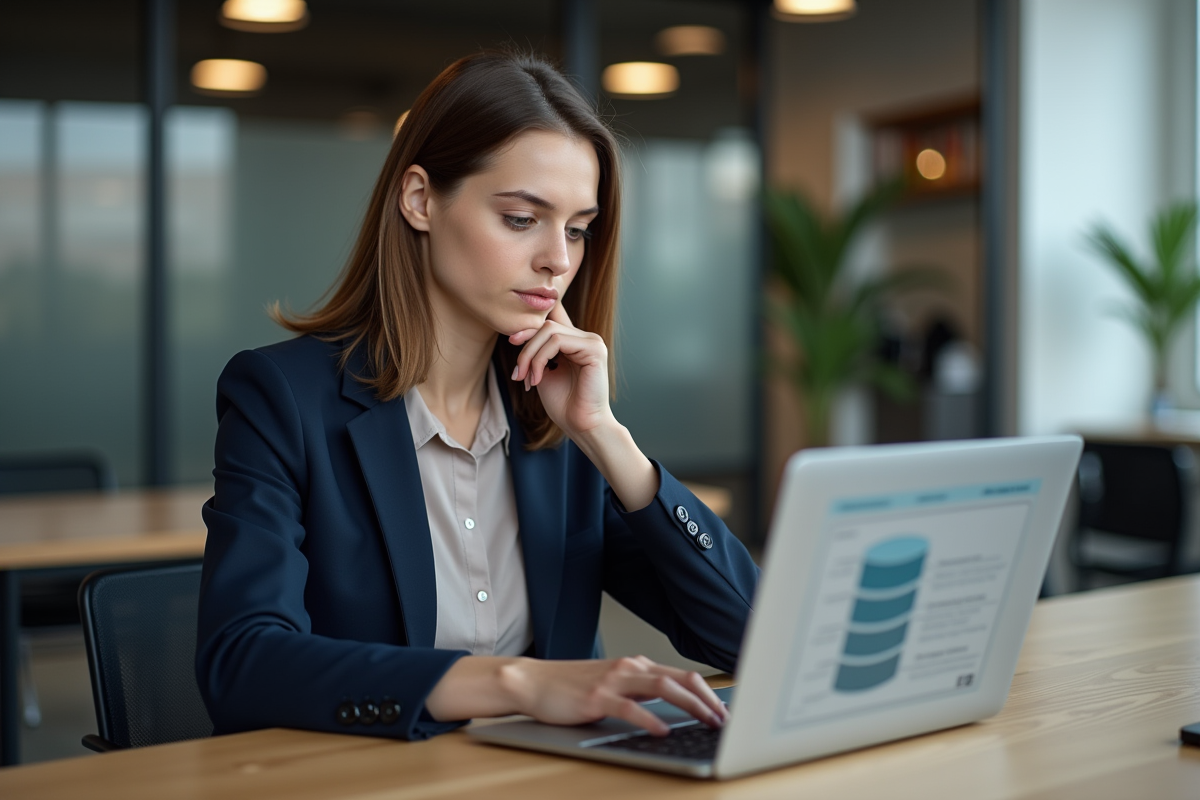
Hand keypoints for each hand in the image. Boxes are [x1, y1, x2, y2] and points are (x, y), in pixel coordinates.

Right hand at [499, 656, 726, 734]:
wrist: (533, 681)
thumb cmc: (572, 687)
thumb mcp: (613, 684)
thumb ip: (640, 691)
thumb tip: (674, 710)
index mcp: (636, 666)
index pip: (683, 675)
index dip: (708, 693)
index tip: (725, 712)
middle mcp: (629, 668)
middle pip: (680, 679)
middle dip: (708, 700)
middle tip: (725, 720)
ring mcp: (613, 681)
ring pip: (662, 687)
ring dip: (690, 705)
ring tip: (707, 721)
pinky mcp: (597, 697)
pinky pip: (630, 707)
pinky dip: (650, 719)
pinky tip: (663, 730)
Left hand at [508, 302, 611, 439]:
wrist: (581, 425)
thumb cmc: (564, 404)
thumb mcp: (543, 372)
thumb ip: (536, 353)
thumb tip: (517, 335)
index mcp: (576, 343)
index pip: (550, 323)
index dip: (529, 328)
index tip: (512, 342)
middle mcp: (586, 339)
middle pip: (547, 326)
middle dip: (526, 349)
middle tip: (517, 374)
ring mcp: (592, 342)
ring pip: (550, 331)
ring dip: (530, 355)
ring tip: (526, 378)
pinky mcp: (594, 349)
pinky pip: (558, 341)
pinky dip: (541, 359)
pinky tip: (538, 379)